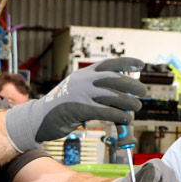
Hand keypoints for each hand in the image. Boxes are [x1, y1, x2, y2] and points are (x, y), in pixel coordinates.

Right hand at [5, 57, 144, 151]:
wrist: (38, 118)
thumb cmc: (61, 108)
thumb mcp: (77, 92)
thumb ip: (95, 92)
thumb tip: (120, 99)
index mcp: (83, 74)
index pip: (108, 64)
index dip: (126, 63)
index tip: (140, 64)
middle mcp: (83, 81)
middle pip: (114, 79)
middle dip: (132, 85)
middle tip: (143, 92)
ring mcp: (81, 94)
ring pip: (113, 96)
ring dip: (128, 103)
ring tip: (136, 108)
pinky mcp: (80, 109)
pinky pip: (106, 111)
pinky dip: (119, 115)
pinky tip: (125, 119)